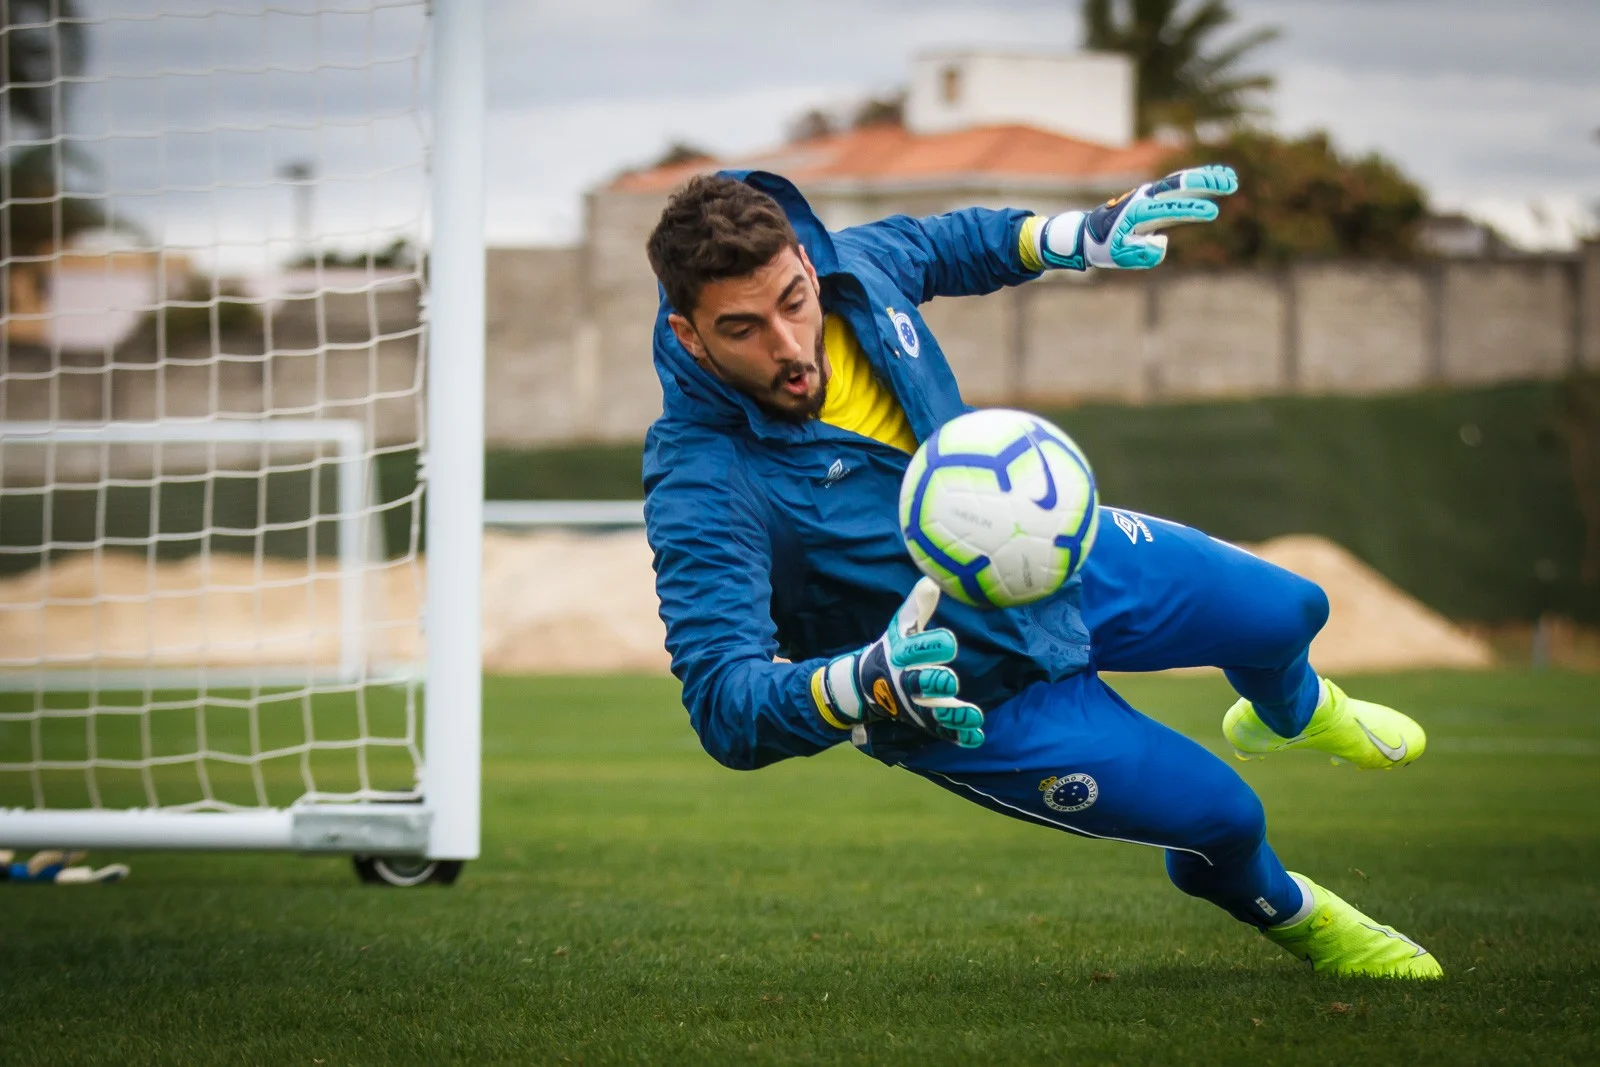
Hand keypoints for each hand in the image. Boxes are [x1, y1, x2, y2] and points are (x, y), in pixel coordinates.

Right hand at [811, 577, 984, 747]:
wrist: (868, 684)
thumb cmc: (895, 648)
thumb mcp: (902, 627)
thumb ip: (917, 606)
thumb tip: (931, 580)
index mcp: (901, 655)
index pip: (914, 649)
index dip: (930, 647)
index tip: (950, 642)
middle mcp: (906, 681)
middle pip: (919, 684)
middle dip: (934, 682)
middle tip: (951, 680)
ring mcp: (916, 705)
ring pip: (934, 713)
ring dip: (954, 715)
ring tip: (975, 715)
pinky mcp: (926, 722)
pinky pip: (943, 732)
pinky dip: (959, 736)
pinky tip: (977, 736)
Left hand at [1037, 164, 1237, 270]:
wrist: (1091, 233)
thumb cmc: (1105, 246)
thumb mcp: (1120, 256)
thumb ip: (1142, 252)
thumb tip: (1162, 242)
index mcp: (1137, 213)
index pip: (1170, 209)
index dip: (1191, 210)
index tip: (1213, 212)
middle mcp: (1145, 199)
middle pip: (1178, 185)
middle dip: (1204, 183)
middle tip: (1229, 183)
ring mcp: (1151, 195)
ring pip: (1181, 181)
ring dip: (1205, 178)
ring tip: (1231, 178)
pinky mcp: (1156, 197)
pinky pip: (1179, 185)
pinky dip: (1198, 179)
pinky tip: (1218, 176)